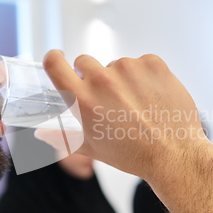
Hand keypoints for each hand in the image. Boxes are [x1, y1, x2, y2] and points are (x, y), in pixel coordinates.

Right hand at [38, 50, 207, 179]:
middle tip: (109, 98)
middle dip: (92, 76)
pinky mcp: (152, 64)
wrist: (173, 153)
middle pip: (85, 61)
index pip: (54, 63)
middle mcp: (102, 80)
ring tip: (137, 103)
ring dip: (122, 78)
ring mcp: (129, 68)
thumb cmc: (131, 153)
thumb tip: (40, 133)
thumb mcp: (90, 147)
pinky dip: (145, 76)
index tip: (59, 58)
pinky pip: (141, 62)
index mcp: (82, 99)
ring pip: (116, 64)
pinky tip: (152, 97)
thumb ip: (61, 136)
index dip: (54, 58)